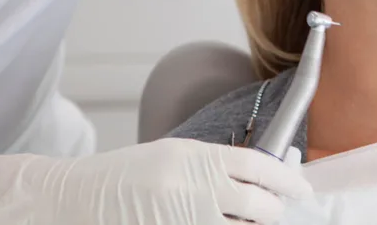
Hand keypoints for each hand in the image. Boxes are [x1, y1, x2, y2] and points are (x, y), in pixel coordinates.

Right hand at [0, 138, 311, 224]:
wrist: (74, 199)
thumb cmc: (123, 177)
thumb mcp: (173, 158)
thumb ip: (213, 167)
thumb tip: (257, 179)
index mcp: (195, 158)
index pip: (257, 165)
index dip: (286, 179)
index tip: (302, 189)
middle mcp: (193, 188)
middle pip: (259, 206)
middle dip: (274, 212)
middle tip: (277, 212)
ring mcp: (183, 219)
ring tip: (251, 224)